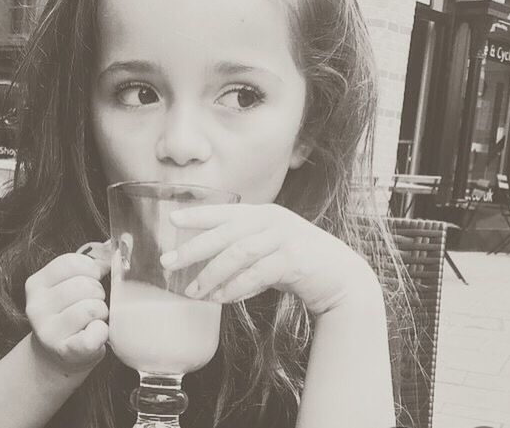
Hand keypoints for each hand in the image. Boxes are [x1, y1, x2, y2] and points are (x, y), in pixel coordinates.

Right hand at [25, 252, 110, 374]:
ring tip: (93, 319)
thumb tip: (121, 240)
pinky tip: (97, 333)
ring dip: (101, 312)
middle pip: (85, 285)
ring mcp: (48, 331)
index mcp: (37, 283)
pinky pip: (95, 334)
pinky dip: (102, 332)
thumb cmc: (74, 310)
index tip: (94, 278)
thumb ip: (95, 259)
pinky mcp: (65, 351)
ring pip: (92, 307)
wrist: (62, 352)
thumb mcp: (76, 281)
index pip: (72, 262)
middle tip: (93, 303)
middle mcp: (36, 306)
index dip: (93, 268)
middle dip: (98, 292)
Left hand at [160, 204, 380, 315]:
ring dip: (212, 274)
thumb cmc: (299, 262)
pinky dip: (236, 287)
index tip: (172, 220)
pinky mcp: (294, 259)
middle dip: (194, 248)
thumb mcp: (270, 247)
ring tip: (193, 291)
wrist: (341, 276)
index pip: (225, 211)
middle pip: (225, 232)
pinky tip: (222, 299)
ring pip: (238, 253)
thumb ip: (244, 249)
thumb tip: (206, 267)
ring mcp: (285, 237)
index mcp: (264, 213)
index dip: (198, 214)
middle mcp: (273, 220)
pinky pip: (257, 274)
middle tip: (168, 263)